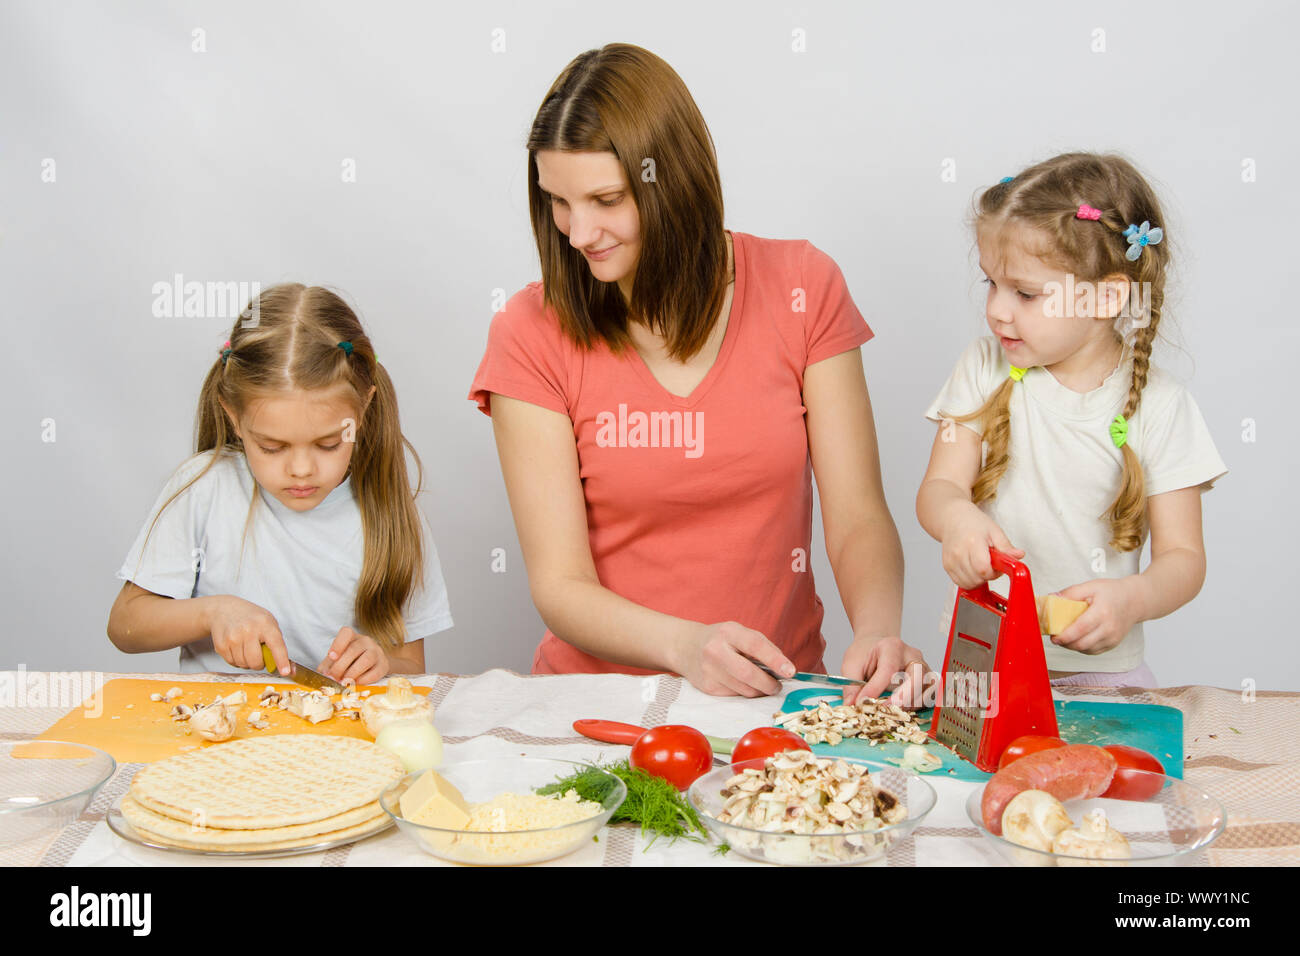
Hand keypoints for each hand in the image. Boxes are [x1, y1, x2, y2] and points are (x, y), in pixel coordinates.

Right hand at [207, 596, 288, 672]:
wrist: (224, 610)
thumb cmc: (251, 618)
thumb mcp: (269, 623)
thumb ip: (279, 645)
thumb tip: (290, 669)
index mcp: (264, 624)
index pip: (276, 645)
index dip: (281, 660)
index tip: (285, 672)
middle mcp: (248, 630)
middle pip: (256, 662)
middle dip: (259, 663)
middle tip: (259, 654)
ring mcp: (233, 638)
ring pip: (244, 665)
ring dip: (248, 662)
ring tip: (247, 648)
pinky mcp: (221, 645)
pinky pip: (232, 663)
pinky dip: (237, 660)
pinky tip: (237, 648)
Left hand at [318, 627, 389, 685]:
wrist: (372, 666)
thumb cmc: (350, 662)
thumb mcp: (336, 660)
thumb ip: (328, 666)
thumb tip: (325, 675)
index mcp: (352, 637)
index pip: (346, 633)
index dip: (338, 644)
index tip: (331, 656)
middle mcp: (366, 641)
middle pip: (354, 649)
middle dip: (340, 666)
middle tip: (333, 678)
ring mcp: (377, 652)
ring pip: (366, 659)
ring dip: (352, 673)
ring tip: (344, 683)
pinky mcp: (383, 665)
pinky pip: (375, 672)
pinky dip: (363, 680)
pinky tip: (356, 684)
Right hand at [675, 621, 794, 697]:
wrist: (685, 647)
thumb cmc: (721, 639)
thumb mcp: (739, 632)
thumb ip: (762, 646)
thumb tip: (784, 668)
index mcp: (728, 632)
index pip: (755, 645)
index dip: (775, 660)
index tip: (790, 671)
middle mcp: (715, 651)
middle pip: (749, 674)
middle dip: (769, 684)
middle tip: (777, 685)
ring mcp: (709, 671)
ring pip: (744, 690)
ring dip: (759, 691)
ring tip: (762, 685)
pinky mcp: (707, 688)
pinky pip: (734, 696)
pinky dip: (744, 693)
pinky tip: (742, 684)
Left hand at [840, 635, 931, 708]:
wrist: (876, 645)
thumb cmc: (865, 653)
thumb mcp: (851, 664)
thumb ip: (851, 685)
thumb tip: (851, 705)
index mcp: (892, 647)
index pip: (888, 670)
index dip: (876, 689)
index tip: (863, 702)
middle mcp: (912, 656)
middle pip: (916, 679)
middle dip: (901, 699)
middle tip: (883, 711)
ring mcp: (923, 668)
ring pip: (925, 690)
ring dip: (909, 705)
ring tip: (889, 711)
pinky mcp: (927, 680)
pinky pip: (928, 697)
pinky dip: (915, 707)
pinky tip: (900, 710)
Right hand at [940, 505, 1023, 589]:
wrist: (953, 519)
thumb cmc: (974, 523)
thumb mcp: (994, 531)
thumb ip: (1006, 546)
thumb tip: (1019, 555)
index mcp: (972, 543)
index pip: (983, 569)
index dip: (993, 572)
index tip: (997, 565)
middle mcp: (958, 553)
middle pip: (976, 579)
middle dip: (988, 576)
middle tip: (990, 563)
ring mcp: (951, 561)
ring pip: (968, 584)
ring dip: (978, 580)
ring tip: (981, 565)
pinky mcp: (946, 566)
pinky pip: (960, 583)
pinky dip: (969, 580)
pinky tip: (972, 570)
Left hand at [1052, 578, 1141, 654]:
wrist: (1135, 600)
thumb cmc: (1112, 592)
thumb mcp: (1090, 586)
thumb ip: (1071, 593)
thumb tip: (1051, 598)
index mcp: (1102, 612)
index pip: (1080, 629)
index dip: (1065, 636)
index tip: (1054, 636)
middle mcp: (1109, 628)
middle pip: (1083, 643)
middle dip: (1065, 643)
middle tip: (1055, 638)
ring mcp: (1113, 638)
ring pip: (1087, 650)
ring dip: (1072, 647)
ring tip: (1064, 638)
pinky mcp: (1113, 643)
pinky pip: (1094, 651)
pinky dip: (1082, 648)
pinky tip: (1076, 640)